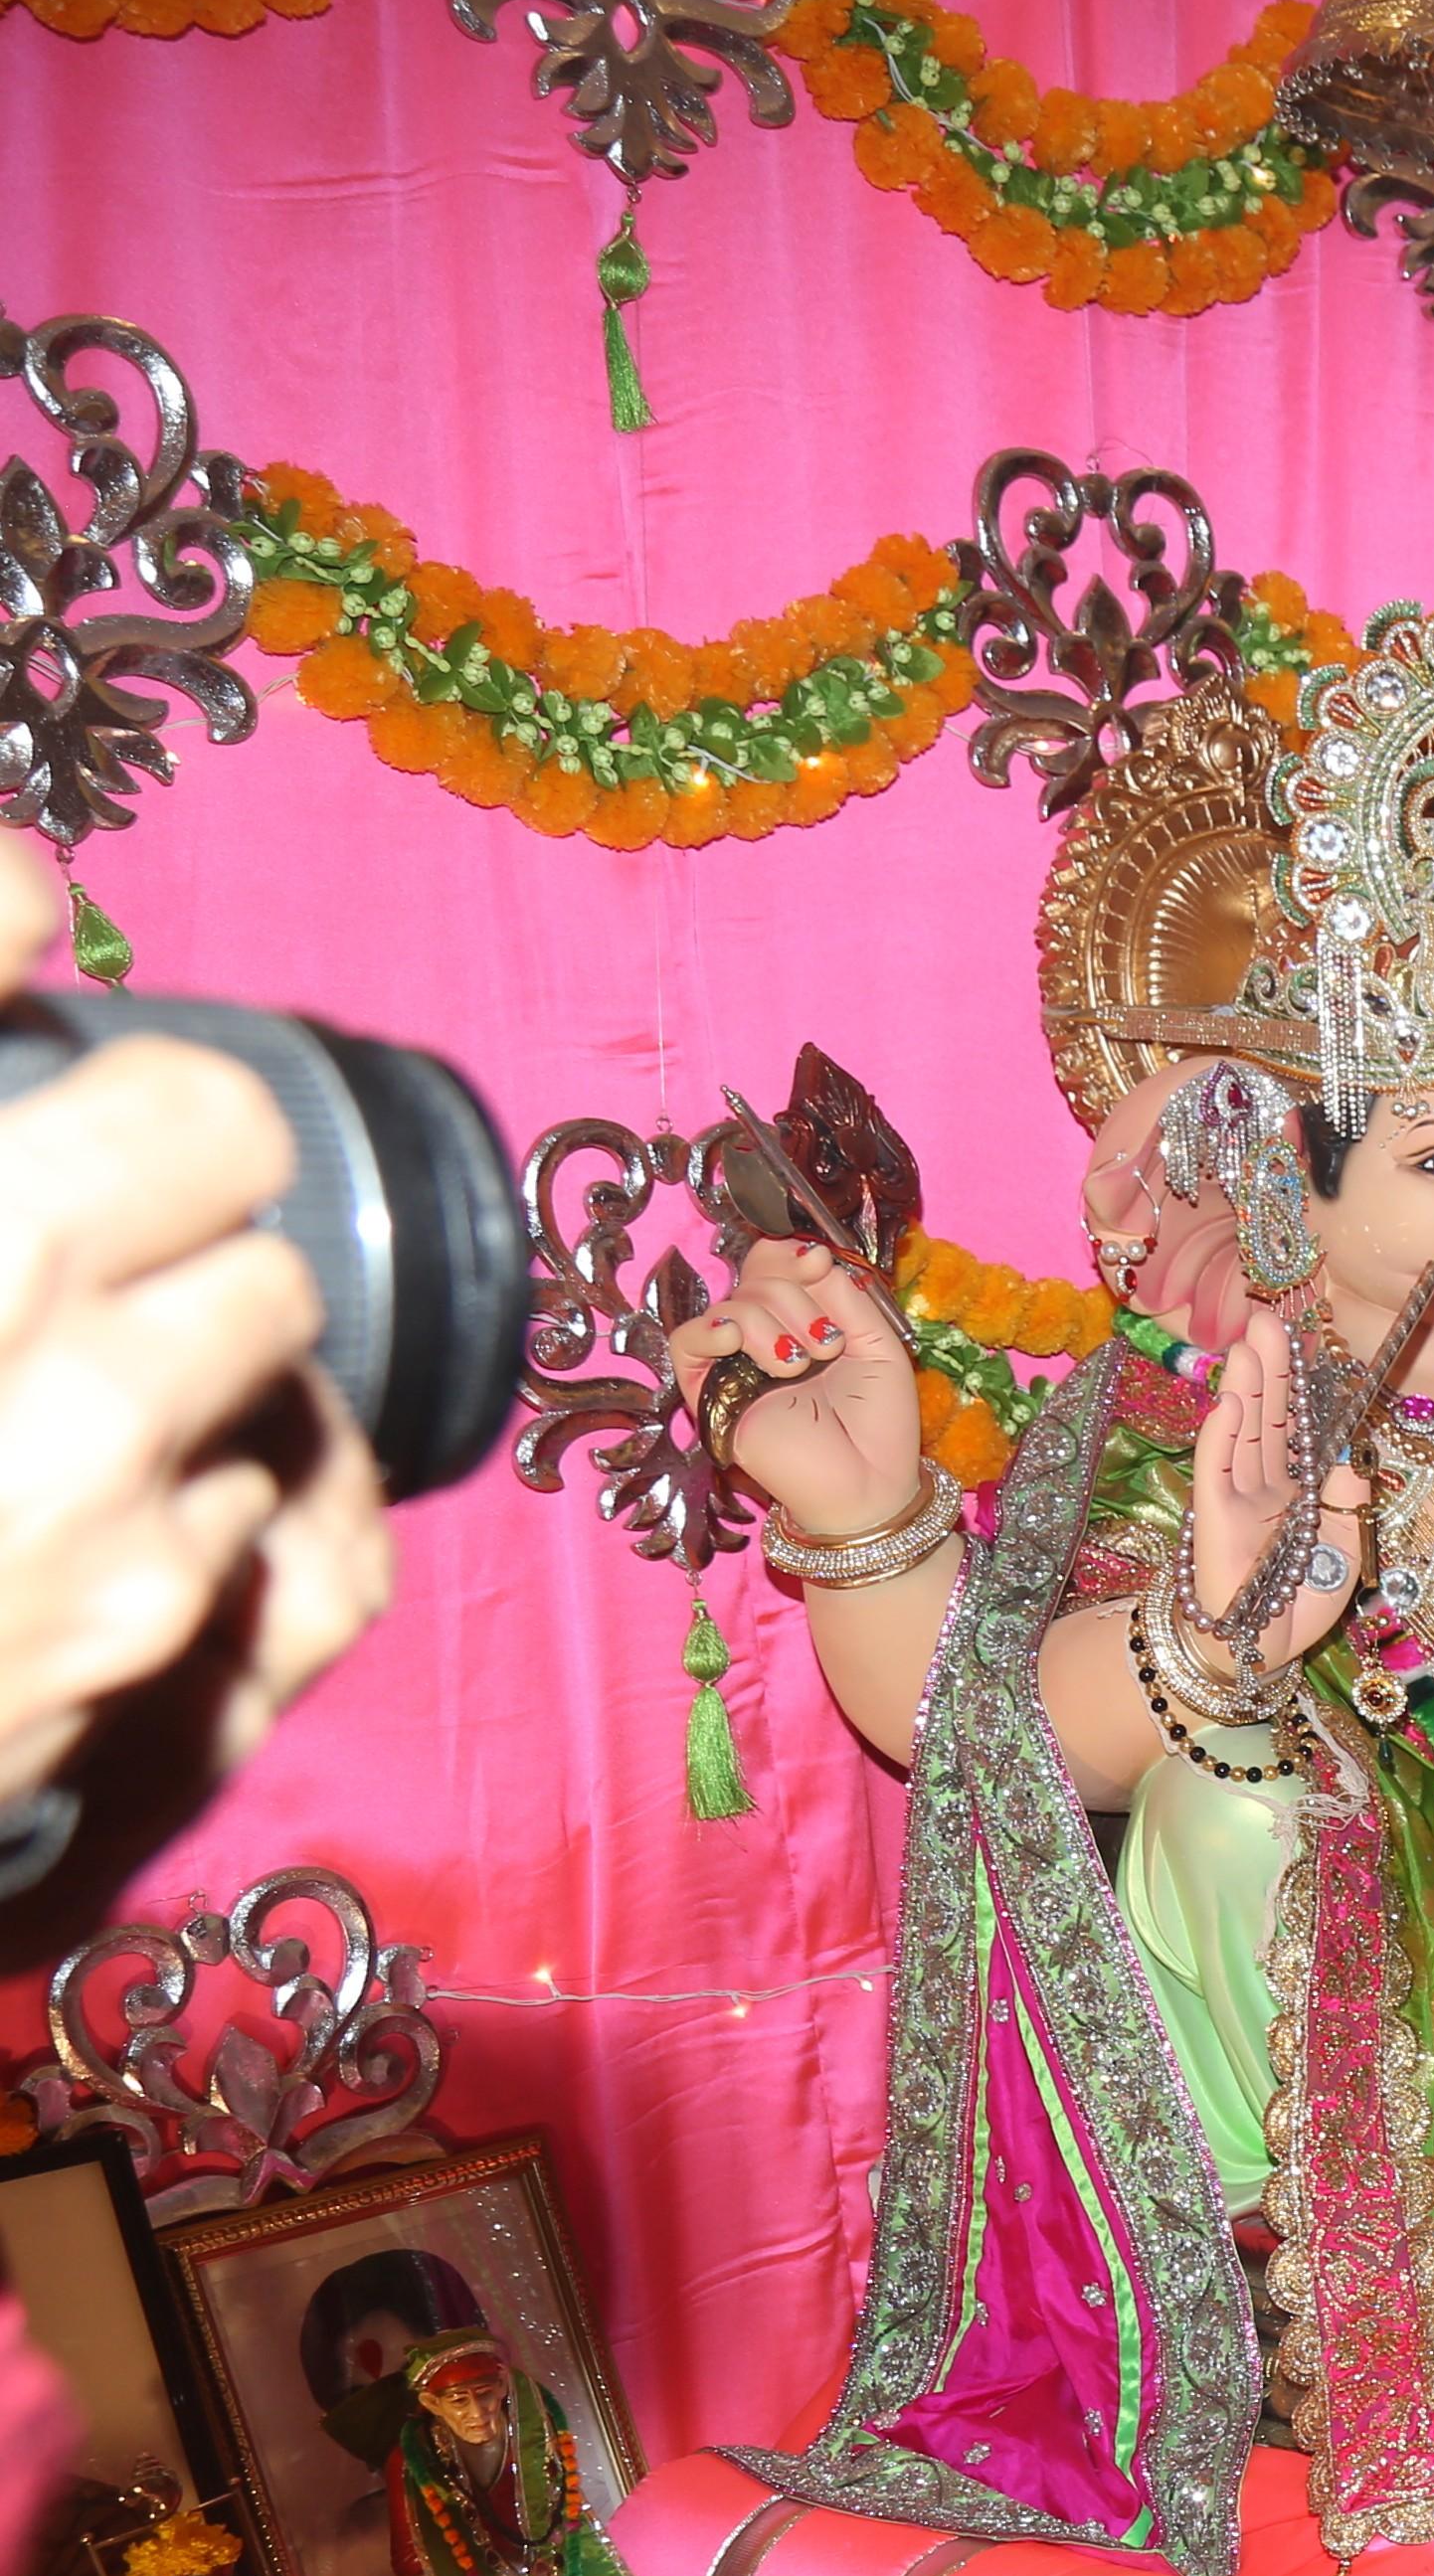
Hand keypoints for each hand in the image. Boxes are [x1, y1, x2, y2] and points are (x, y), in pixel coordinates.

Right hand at [0, 853, 386, 1808]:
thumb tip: (28, 882)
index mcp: (0, 1247)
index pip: (220, 1122)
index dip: (157, 1117)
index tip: (87, 1128)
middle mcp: (78, 1406)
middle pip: (265, 1277)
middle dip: (181, 1263)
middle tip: (47, 1274)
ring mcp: (112, 1566)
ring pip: (255, 1427)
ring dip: (177, 1404)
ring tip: (24, 1406)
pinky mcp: (111, 1693)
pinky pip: (227, 1568)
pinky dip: (155, 1533)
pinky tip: (22, 1529)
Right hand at [660, 1237, 926, 1539]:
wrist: (870, 1483)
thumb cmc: (879, 1423)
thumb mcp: (878, 1343)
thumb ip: (846, 1295)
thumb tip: (810, 1255)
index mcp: (802, 1322)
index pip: (773, 1265)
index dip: (789, 1254)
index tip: (820, 1263)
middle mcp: (764, 1338)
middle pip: (755, 1279)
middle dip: (797, 1299)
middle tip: (827, 1346)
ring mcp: (736, 1365)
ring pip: (731, 1306)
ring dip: (772, 1324)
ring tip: (803, 1364)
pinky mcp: (710, 1395)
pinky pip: (687, 1341)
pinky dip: (713, 1329)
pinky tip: (739, 1343)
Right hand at [1183, 1306, 1371, 1667]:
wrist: (1266, 1650)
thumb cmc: (1303, 1602)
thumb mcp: (1346, 1545)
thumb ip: (1348, 1497)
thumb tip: (1352, 1450)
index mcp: (1296, 1490)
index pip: (1296, 1427)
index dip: (1299, 1387)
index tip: (1306, 1344)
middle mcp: (1264, 1486)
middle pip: (1267, 1418)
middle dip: (1269, 1370)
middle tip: (1268, 1320)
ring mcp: (1237, 1498)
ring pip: (1243, 1432)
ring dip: (1247, 1387)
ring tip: (1250, 1343)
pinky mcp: (1214, 1518)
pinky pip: (1217, 1469)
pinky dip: (1223, 1436)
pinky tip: (1230, 1402)